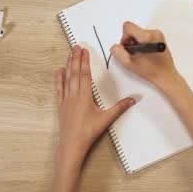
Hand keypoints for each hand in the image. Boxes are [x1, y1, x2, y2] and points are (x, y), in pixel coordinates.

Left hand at [56, 45, 134, 160]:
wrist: (72, 144)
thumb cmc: (88, 132)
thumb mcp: (106, 119)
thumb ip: (120, 108)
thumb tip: (133, 99)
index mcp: (84, 96)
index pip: (85, 74)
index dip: (85, 61)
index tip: (84, 50)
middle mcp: (74, 95)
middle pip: (74, 73)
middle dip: (76, 59)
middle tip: (76, 47)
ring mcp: (66, 100)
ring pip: (66, 78)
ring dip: (68, 65)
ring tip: (69, 54)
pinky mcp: (61, 106)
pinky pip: (59, 89)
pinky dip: (59, 79)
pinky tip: (59, 71)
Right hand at [111, 21, 180, 89]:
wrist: (166, 75)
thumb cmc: (151, 71)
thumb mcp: (129, 64)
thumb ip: (118, 52)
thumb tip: (116, 46)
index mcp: (147, 37)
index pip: (128, 26)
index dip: (124, 37)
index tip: (128, 47)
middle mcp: (154, 33)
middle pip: (133, 30)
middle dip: (131, 41)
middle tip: (135, 54)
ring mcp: (158, 35)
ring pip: (139, 33)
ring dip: (137, 43)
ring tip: (141, 55)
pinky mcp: (160, 37)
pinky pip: (145, 35)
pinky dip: (143, 43)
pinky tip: (146, 54)